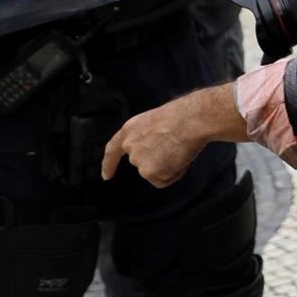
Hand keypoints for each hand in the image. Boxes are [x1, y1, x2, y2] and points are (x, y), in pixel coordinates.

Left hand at [102, 98, 216, 187]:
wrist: (190, 121)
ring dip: (169, 166)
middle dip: (159, 161)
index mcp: (129, 130)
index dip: (109, 164)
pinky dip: (175, 173)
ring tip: (179, 149)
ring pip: (155, 172)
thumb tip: (158, 149)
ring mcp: (138, 161)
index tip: (106, 175)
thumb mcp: (155, 122)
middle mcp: (130, 146)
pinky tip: (180, 159)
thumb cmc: (181, 116)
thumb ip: (147, 138)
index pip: (113, 150)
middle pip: (143, 163)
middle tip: (175, 147)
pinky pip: (164, 180)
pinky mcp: (149, 172)